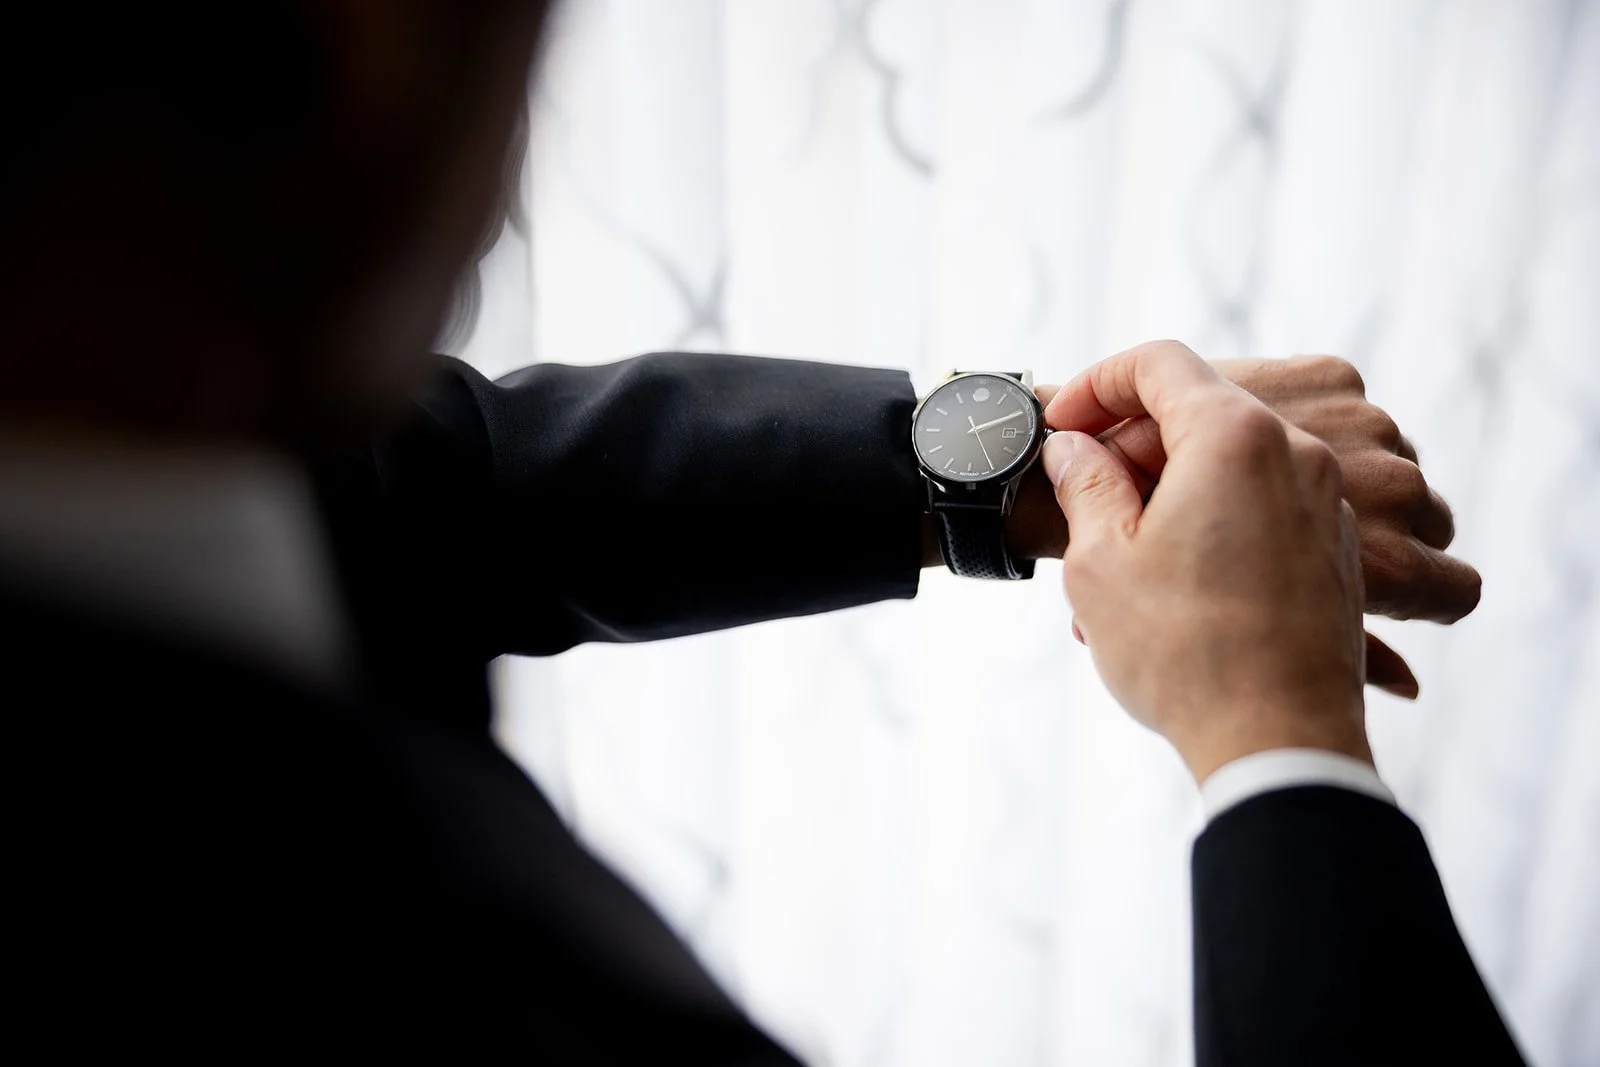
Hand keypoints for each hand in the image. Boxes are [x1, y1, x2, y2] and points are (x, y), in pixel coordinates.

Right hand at [1041, 341, 1371, 782]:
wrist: (1276, 741)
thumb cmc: (1183, 651)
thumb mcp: (1100, 561)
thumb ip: (1084, 484)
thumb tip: (1074, 449)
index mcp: (1235, 437)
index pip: (1159, 363)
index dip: (1097, 385)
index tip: (1062, 428)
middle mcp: (1299, 454)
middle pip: (1204, 409)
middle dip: (1135, 444)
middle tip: (1087, 499)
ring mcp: (1331, 502)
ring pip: (1240, 460)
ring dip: (1178, 485)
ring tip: (1131, 553)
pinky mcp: (1342, 550)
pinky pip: (1272, 505)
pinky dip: (1223, 518)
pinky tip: (1182, 580)